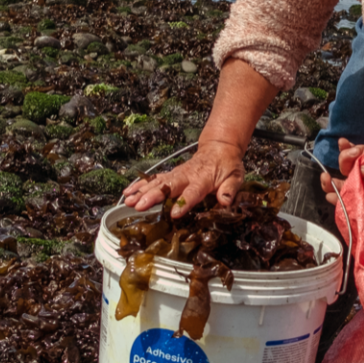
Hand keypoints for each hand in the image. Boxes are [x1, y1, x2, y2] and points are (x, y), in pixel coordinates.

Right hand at [122, 141, 244, 217]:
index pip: (193, 192)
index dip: (184, 202)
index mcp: (203, 178)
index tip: (174, 214)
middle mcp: (186, 175)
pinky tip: (127, 193)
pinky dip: (139, 185)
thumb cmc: (227, 165)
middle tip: (139, 206)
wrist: (219, 148)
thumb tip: (225, 201)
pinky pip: (153, 180)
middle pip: (168, 186)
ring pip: (156, 182)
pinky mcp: (170, 175)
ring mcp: (176, 174)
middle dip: (152, 196)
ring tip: (128, 201)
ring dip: (141, 191)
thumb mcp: (236, 177)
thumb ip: (230, 189)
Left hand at [323, 133, 363, 201]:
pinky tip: (343, 142)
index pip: (355, 198)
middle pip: (345, 183)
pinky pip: (351, 151)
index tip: (329, 194)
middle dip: (332, 181)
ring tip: (357, 151)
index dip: (340, 198)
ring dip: (346, 157)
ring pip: (346, 165)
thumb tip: (359, 172)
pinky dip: (345, 147)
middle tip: (324, 176)